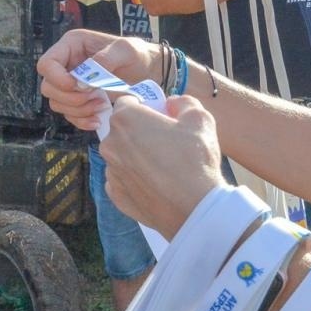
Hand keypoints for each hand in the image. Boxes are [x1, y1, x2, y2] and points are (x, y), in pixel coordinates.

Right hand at [37, 29, 160, 130]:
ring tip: (102, 105)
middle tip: (96, 97)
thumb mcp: (127, 49)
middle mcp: (66, 64)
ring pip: (57, 104)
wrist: (147, 72)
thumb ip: (107, 57)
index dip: (56, 79)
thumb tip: (88, 73)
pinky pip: (69, 115)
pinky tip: (98, 119)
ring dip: (78, 110)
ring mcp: (70, 84)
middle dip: (71, 98)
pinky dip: (82, 120)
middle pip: (48, 88)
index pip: (46, 64)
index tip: (78, 87)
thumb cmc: (136, 55)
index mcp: (71, 45)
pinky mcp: (78, 100)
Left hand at [101, 94, 226, 238]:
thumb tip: (172, 104)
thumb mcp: (199, 118)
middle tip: (164, 143)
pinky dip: (135, 180)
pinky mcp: (116, 196)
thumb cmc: (195, 159)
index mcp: (125, 120)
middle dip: (139, 132)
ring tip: (163, 167)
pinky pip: (123, 181)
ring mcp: (111, 172)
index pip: (126, 102)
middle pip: (122, 131)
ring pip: (121, 157)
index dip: (144, 107)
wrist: (194, 208)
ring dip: (136, 157)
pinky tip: (156, 184)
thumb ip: (182, 103)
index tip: (159, 117)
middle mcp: (110, 144)